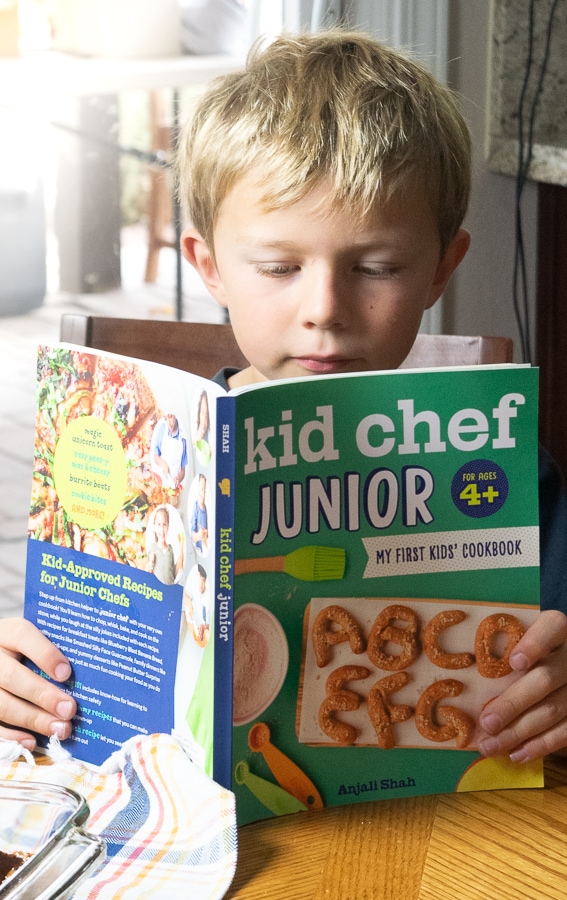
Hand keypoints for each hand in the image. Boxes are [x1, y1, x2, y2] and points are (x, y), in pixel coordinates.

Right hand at [0, 619, 75, 748]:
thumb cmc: (24, 650)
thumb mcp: (33, 641)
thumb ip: (51, 650)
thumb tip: (88, 671)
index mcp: (7, 633)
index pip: (23, 636)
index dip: (45, 654)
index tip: (66, 673)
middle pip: (12, 676)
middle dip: (43, 695)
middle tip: (69, 709)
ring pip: (2, 704)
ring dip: (33, 719)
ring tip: (60, 728)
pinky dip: (12, 736)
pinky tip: (32, 741)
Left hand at [476, 610, 566, 761]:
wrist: (566, 656)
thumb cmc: (537, 646)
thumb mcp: (528, 634)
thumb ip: (508, 645)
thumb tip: (469, 672)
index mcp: (559, 628)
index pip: (552, 628)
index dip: (534, 645)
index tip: (514, 662)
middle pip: (546, 678)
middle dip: (514, 703)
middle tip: (487, 721)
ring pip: (555, 710)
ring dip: (520, 731)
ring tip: (490, 745)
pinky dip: (541, 745)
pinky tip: (517, 754)